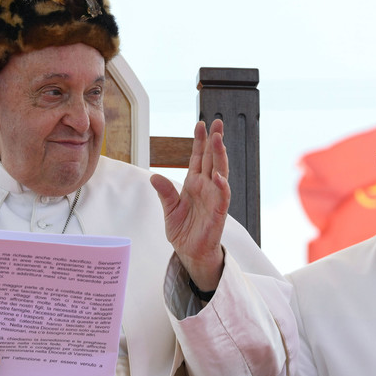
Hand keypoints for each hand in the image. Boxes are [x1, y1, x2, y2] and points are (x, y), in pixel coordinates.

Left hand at [150, 119, 229, 290]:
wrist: (190, 252)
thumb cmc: (183, 230)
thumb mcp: (169, 209)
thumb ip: (165, 192)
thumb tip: (153, 176)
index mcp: (194, 183)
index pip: (198, 157)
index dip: (200, 141)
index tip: (201, 124)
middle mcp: (206, 186)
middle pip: (212, 159)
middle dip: (215, 140)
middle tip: (217, 122)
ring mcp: (214, 197)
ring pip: (220, 171)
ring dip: (220, 156)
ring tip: (218, 139)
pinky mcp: (219, 211)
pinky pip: (222, 195)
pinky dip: (222, 185)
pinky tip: (218, 175)